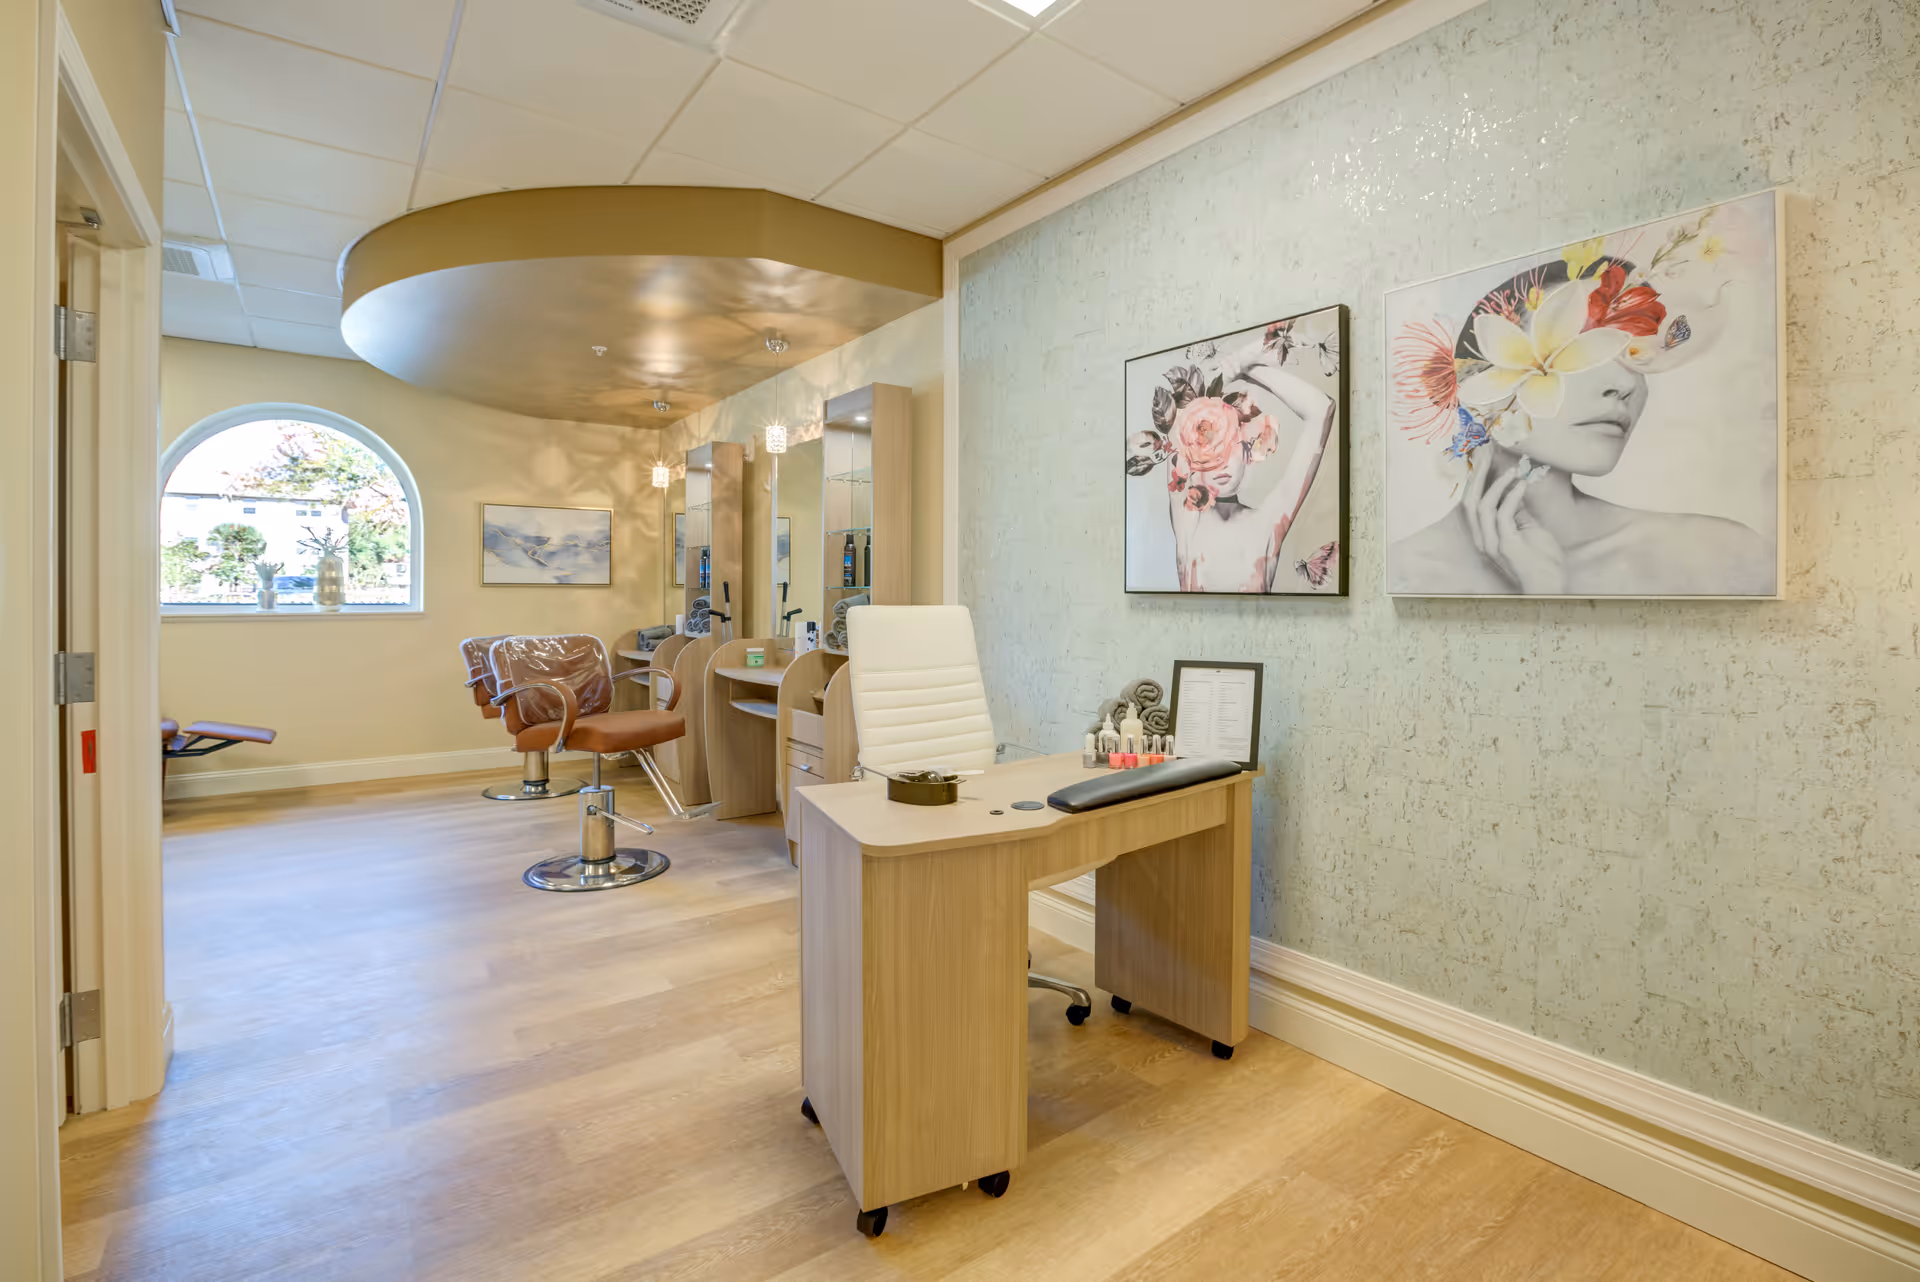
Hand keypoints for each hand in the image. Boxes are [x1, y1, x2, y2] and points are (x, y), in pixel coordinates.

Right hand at [1464, 460, 1565, 593]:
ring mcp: (1492, 544)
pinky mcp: (1506, 546)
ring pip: (1481, 507)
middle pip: (1469, 502)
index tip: (1482, 457)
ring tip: (1512, 470)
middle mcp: (1482, 540)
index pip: (1470, 503)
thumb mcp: (1526, 530)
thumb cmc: (1541, 561)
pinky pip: (1503, 515)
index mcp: (1483, 536)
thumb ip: (1515, 512)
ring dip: (1496, 484)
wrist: (1550, 587)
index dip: (1474, 479)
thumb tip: (1514, 488)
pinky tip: (1522, 485)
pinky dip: (1512, 496)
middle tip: (1485, 453)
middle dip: (1477, 476)